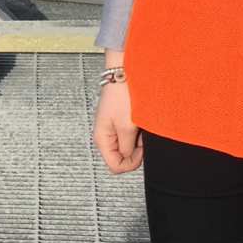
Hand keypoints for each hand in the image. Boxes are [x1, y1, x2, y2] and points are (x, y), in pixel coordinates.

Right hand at [93, 53, 142, 174]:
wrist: (123, 75)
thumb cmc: (121, 96)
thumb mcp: (127, 126)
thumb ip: (127, 148)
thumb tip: (129, 159)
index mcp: (102, 139)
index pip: (115, 166)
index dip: (131, 162)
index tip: (140, 151)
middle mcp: (105, 136)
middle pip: (121, 158)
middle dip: (135, 151)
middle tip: (141, 137)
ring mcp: (112, 129)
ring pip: (127, 147)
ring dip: (137, 141)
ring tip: (140, 126)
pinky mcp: (119, 122)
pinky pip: (130, 136)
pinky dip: (138, 133)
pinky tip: (140, 123)